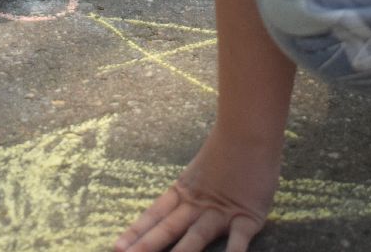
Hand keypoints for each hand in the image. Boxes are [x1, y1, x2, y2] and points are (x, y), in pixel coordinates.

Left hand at [115, 132, 280, 251]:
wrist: (252, 130)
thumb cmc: (229, 147)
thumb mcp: (201, 170)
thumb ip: (193, 190)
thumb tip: (182, 203)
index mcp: (185, 191)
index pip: (155, 214)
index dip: (136, 232)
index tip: (117, 247)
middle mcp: (198, 204)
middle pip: (168, 227)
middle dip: (147, 245)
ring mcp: (221, 212)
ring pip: (196, 237)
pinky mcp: (248, 217)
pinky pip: (238, 242)